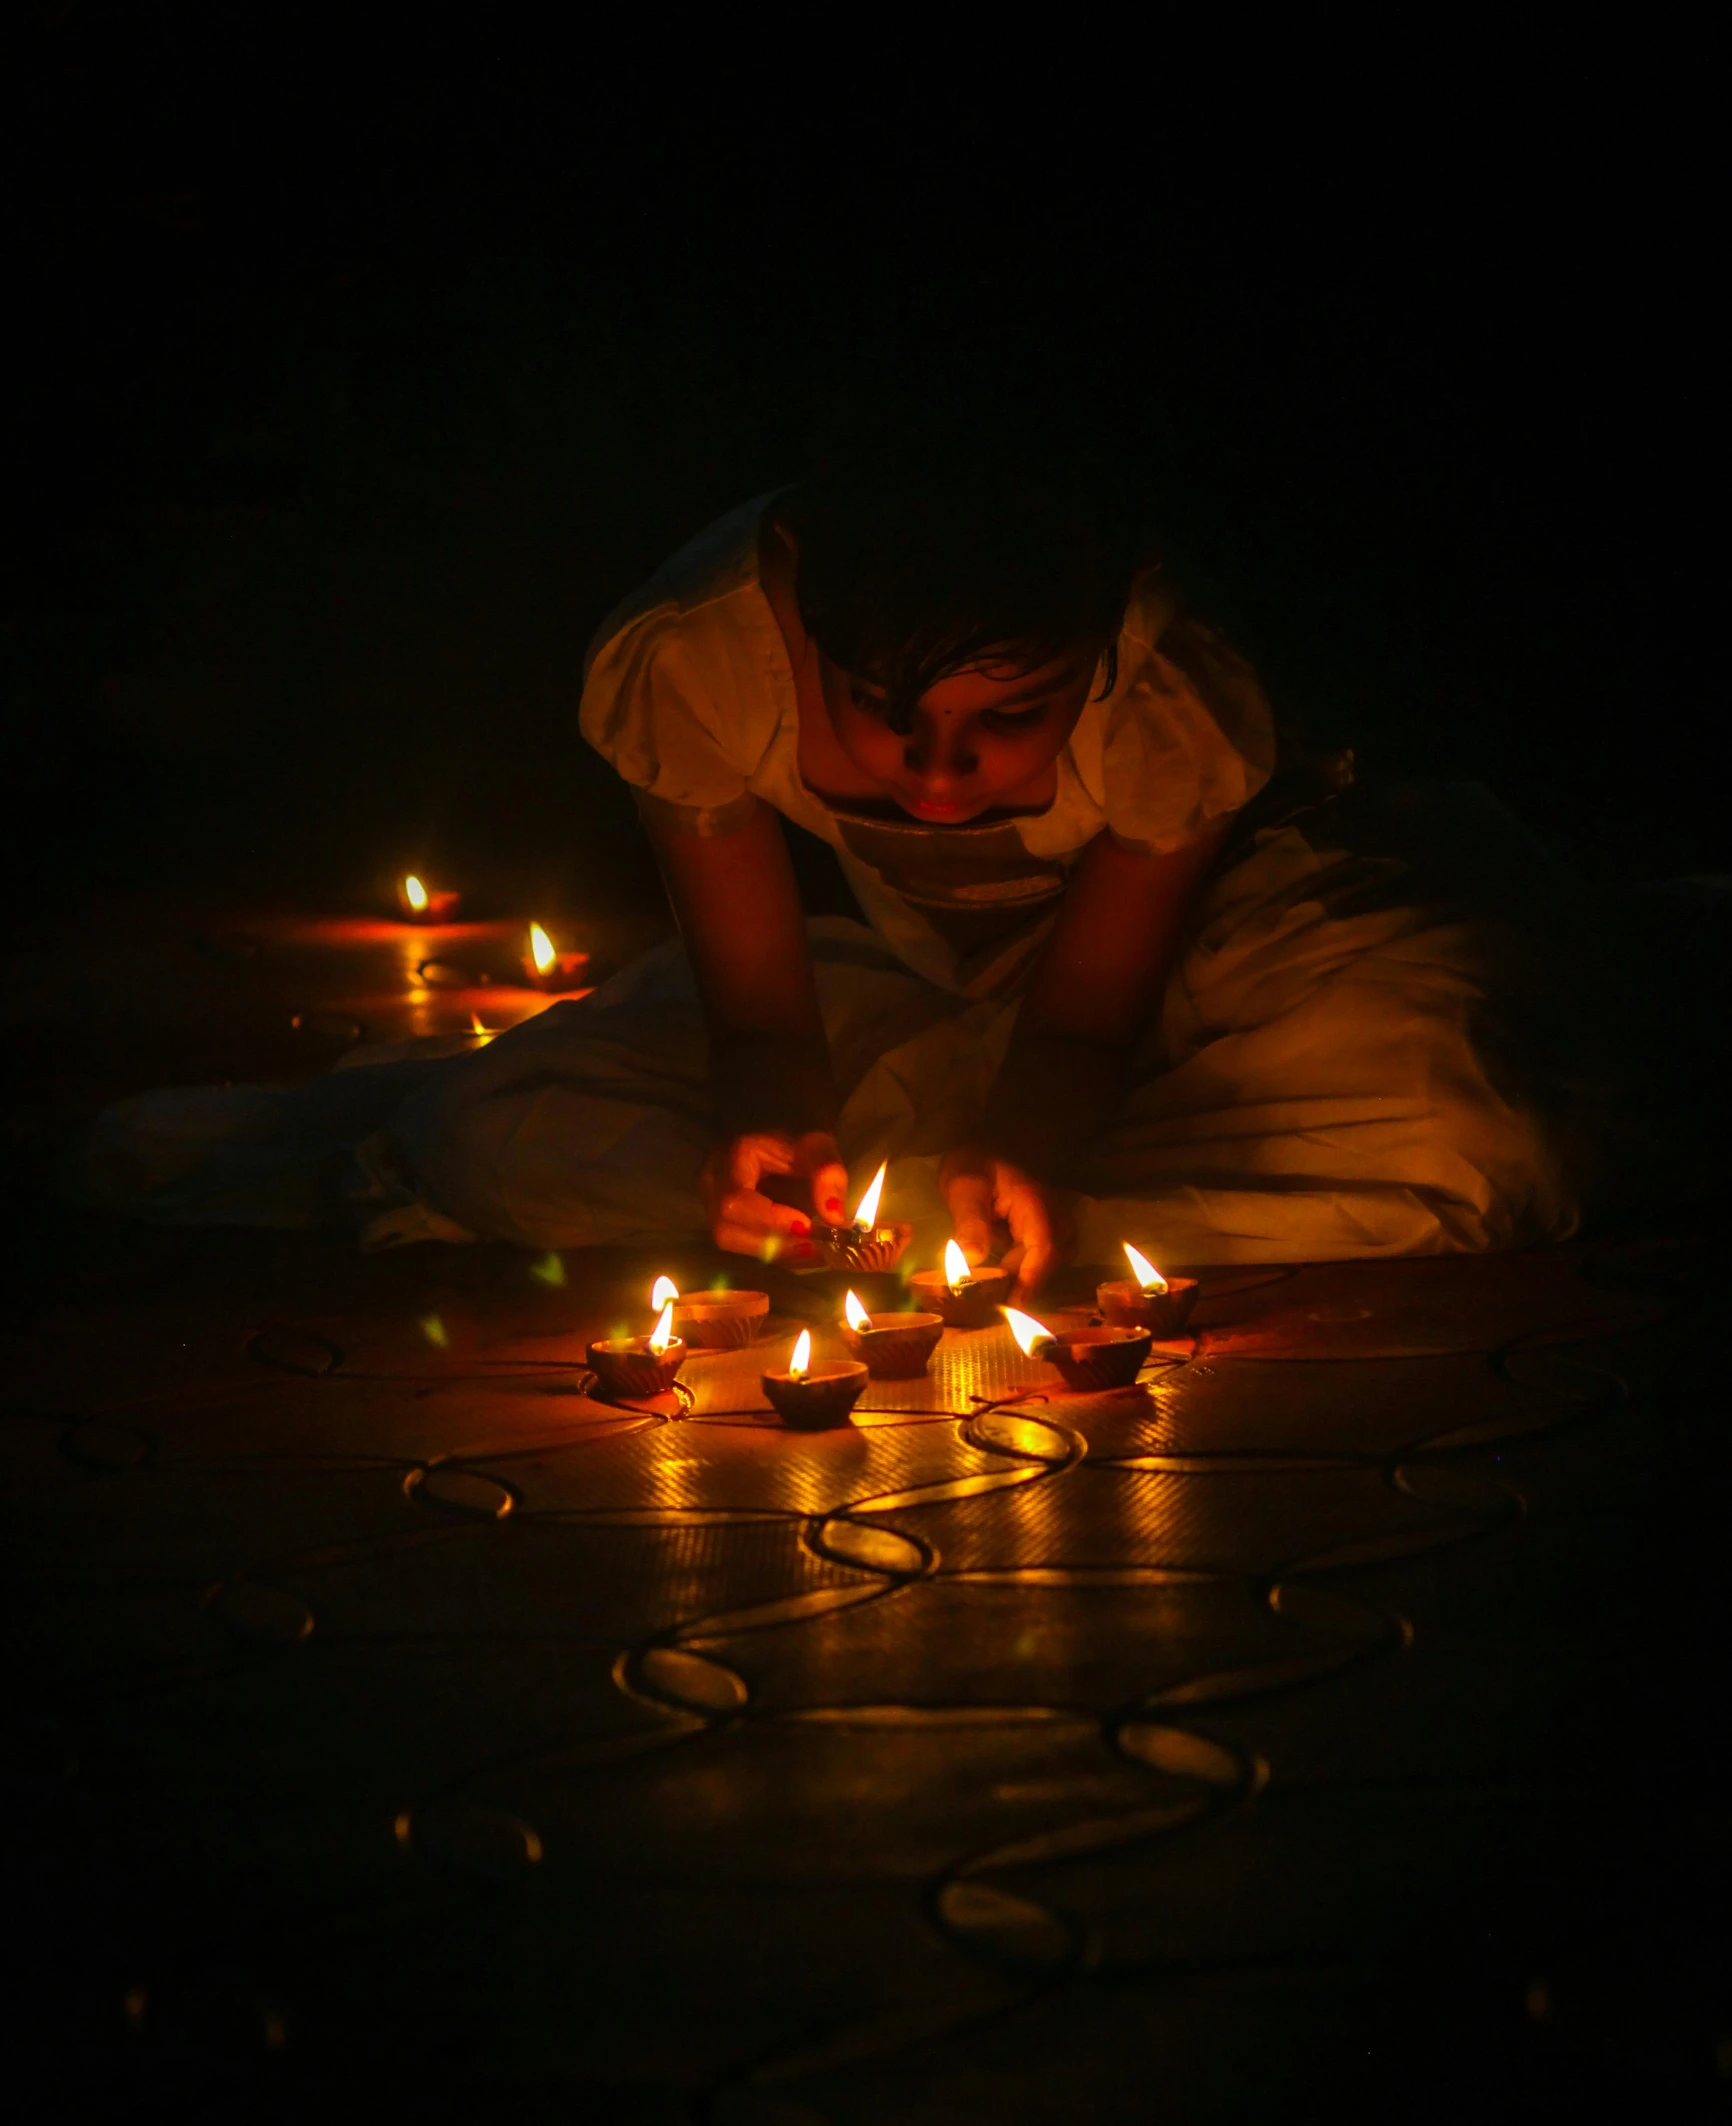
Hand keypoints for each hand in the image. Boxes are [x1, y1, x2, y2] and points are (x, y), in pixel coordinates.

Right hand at [698, 1130, 850, 1260]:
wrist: (783, 1130)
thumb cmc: (797, 1135)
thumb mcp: (818, 1146)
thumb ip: (827, 1175)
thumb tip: (834, 1218)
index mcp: (731, 1158)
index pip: (735, 1201)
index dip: (769, 1221)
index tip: (807, 1227)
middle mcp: (712, 1183)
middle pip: (726, 1230)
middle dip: (772, 1244)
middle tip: (814, 1246)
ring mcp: (712, 1202)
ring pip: (732, 1241)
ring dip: (774, 1252)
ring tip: (811, 1249)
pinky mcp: (724, 1217)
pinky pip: (742, 1244)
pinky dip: (774, 1251)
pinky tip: (802, 1249)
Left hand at [938, 1147, 1073, 1302]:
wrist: (982, 1151)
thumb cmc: (972, 1166)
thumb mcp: (964, 1189)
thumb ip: (969, 1223)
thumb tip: (972, 1261)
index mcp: (1034, 1203)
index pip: (1044, 1246)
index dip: (1031, 1278)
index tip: (1013, 1305)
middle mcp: (1052, 1215)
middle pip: (1053, 1260)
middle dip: (1026, 1283)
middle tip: (993, 1303)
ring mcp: (1052, 1224)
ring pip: (1051, 1263)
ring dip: (1026, 1279)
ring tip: (995, 1292)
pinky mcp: (1044, 1233)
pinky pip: (1042, 1260)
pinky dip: (1024, 1273)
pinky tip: (999, 1282)